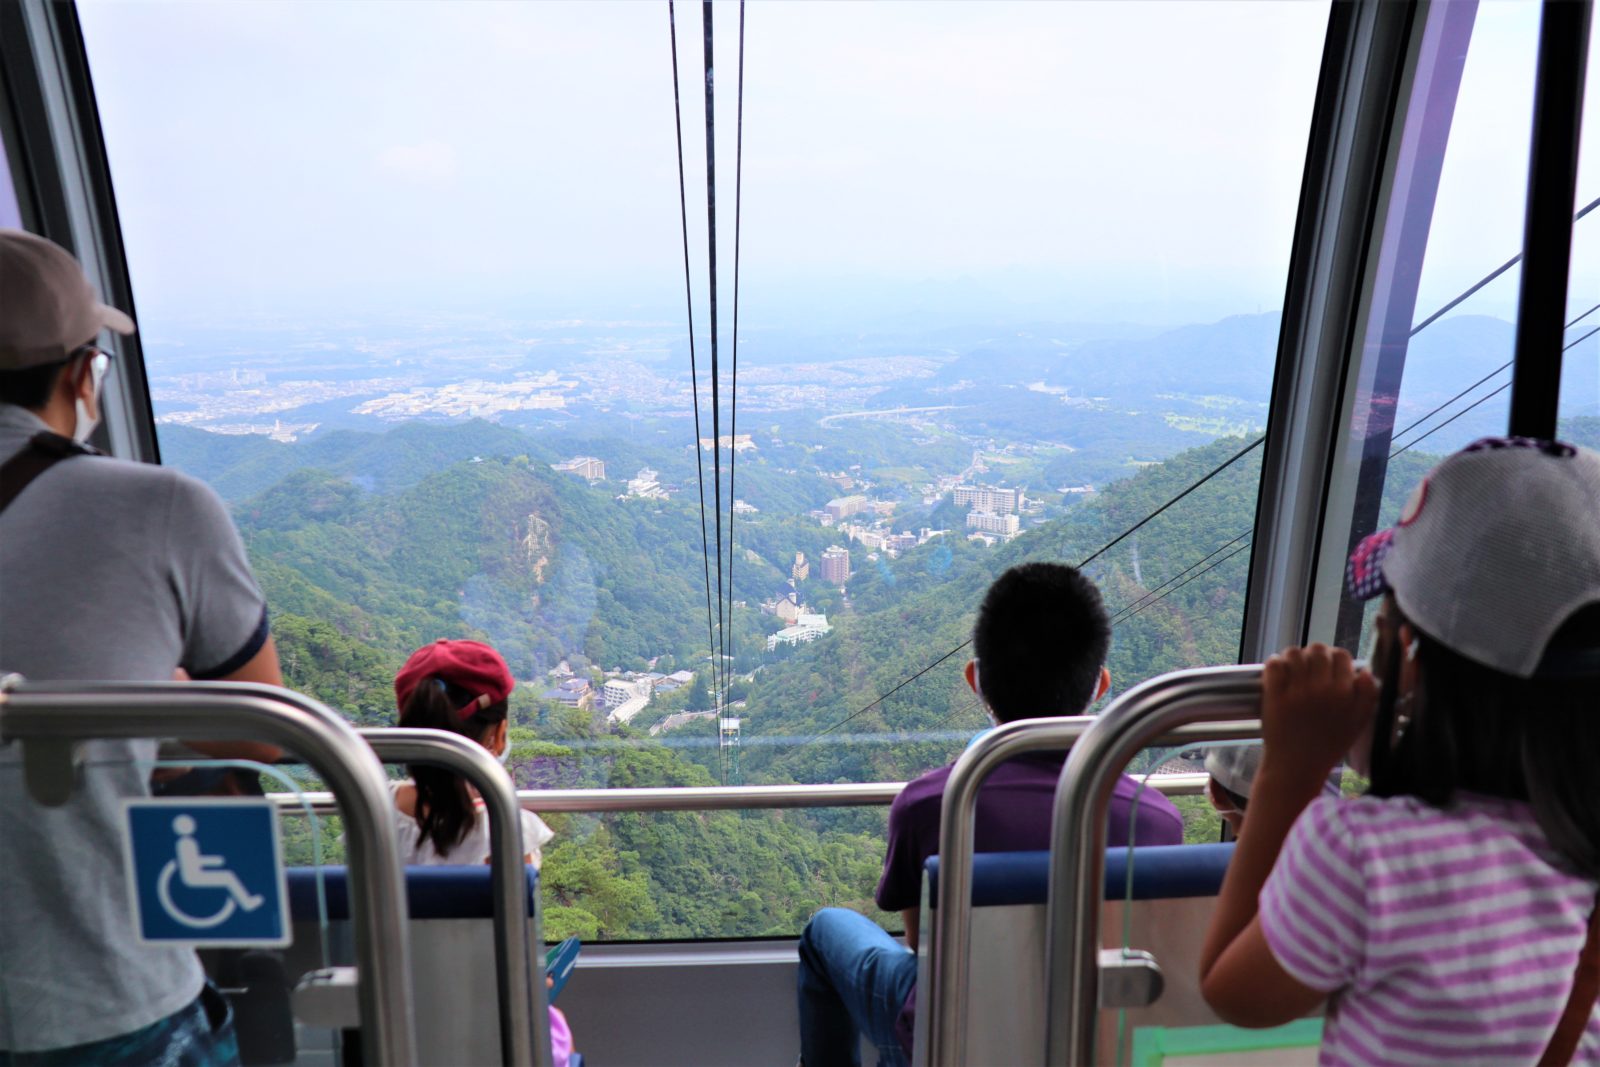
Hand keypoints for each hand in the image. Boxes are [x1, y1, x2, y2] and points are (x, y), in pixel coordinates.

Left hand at [1259, 643, 1376, 786]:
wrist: (1296, 768)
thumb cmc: (1327, 746)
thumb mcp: (1357, 723)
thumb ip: (1367, 696)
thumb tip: (1365, 672)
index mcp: (1344, 694)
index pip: (1341, 655)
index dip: (1334, 658)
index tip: (1328, 668)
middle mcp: (1321, 689)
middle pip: (1317, 649)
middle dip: (1313, 655)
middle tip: (1309, 668)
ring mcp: (1296, 691)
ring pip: (1294, 653)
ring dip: (1293, 658)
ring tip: (1293, 670)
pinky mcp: (1274, 696)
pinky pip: (1274, 664)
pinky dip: (1275, 664)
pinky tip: (1278, 673)